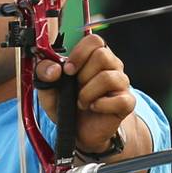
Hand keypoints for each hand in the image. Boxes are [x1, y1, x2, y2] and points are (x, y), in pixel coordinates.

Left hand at [35, 34, 135, 152]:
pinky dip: (101, 105)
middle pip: (103, 55)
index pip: (94, 40)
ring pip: (108, 77)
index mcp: (93, 57)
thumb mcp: (48, 90)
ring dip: (88, 92)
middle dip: (82, 74)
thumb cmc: (68, 105)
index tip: (68, 70)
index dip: (79, 52)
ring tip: (82, 101)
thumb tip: (53, 69)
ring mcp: (121, 83)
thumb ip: (44, 74)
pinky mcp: (126, 102)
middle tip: (75, 87)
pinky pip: (120, 99)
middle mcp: (111, 66)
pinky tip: (94, 107)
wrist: (79, 132)